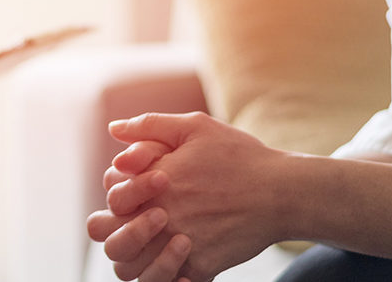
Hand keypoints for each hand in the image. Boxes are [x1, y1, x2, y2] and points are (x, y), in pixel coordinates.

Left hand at [87, 112, 293, 281]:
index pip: (111, 196)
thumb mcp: (195, 127)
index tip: (150, 186)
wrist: (283, 192)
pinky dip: (168, 276)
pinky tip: (182, 259)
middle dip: (116, 227)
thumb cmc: (240, 157)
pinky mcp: (200, 268)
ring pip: (129, 268)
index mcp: (153, 182)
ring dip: (136, 256)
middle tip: (144, 221)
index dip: (121, 190)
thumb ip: (150, 126)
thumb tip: (114, 129)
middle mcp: (159, 216)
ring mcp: (178, 246)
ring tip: (157, 242)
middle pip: (108, 235)